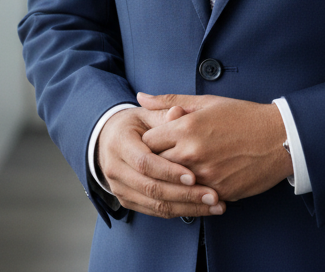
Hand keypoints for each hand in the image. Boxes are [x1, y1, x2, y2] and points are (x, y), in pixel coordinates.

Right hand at [94, 107, 226, 218]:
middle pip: (151, 188)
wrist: (110, 140)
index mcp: (120, 143)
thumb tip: (178, 112)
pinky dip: (179, 211)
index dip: (168, 171)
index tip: (193, 176)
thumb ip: (164, 114)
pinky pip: (154, 211)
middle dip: (184, 195)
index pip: (144, 162)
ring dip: (186, 208)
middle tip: (212, 196)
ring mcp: (119, 188)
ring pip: (154, 205)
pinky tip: (201, 209)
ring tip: (214, 206)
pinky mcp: (127, 200)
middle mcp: (115, 169)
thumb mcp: (147, 114)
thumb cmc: (135, 124)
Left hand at [138, 93, 292, 201]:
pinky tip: (197, 182)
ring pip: (172, 185)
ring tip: (179, 170)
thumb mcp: (207, 103)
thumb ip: (170, 101)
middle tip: (162, 158)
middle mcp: (193, 153)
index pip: (147, 142)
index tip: (155, 142)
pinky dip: (192, 190)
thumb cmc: (243, 116)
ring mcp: (205, 176)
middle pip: (155, 166)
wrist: (279, 138)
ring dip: (172, 179)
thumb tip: (141, 97)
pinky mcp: (218, 193)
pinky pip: (194, 196)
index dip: (148, 142)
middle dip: (155, 162)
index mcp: (188, 127)